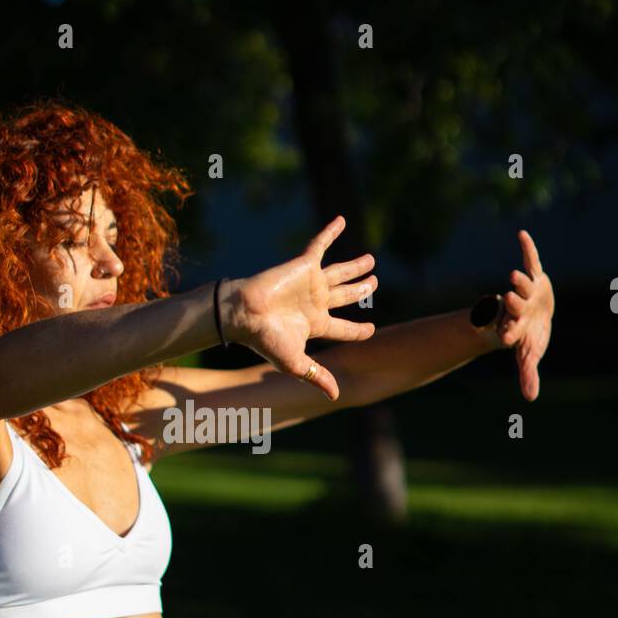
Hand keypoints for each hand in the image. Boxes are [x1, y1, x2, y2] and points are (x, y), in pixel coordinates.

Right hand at [221, 216, 376, 399]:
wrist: (243, 314)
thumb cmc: (265, 340)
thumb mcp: (295, 362)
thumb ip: (317, 376)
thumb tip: (336, 396)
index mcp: (314, 324)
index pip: (342, 327)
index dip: (358, 330)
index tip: (371, 329)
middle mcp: (314, 302)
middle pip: (344, 296)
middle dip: (360, 290)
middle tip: (374, 284)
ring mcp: (309, 283)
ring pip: (339, 272)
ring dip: (355, 267)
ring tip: (371, 261)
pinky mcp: (302, 265)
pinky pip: (319, 245)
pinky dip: (331, 232)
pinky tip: (342, 221)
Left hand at [497, 230, 554, 400]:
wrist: (532, 318)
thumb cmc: (530, 338)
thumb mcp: (530, 355)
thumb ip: (528, 374)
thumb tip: (530, 399)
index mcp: (516, 328)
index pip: (511, 332)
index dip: (509, 332)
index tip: (507, 335)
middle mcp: (517, 309)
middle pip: (515, 306)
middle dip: (514, 303)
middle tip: (509, 298)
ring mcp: (525, 292)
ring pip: (523, 286)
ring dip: (520, 282)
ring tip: (513, 277)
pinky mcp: (535, 276)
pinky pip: (531, 261)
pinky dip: (528, 249)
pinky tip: (521, 234)